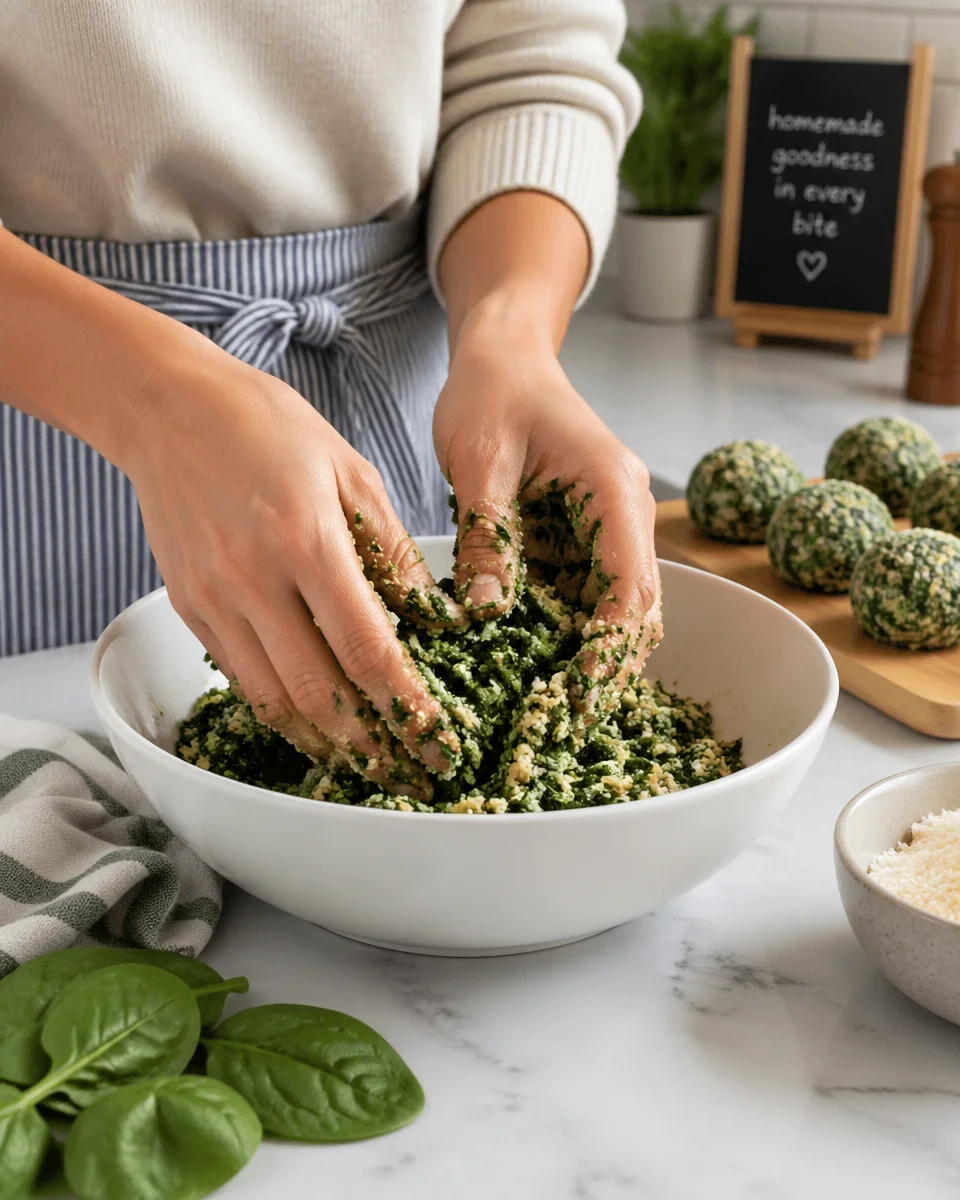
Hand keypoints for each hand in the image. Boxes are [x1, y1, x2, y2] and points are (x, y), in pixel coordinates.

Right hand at [123, 344, 464, 796]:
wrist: (168, 409)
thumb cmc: (268, 426)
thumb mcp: (351, 470)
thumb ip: (390, 548)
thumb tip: (427, 613)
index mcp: (308, 541)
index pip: (366, 648)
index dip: (405, 704)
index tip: (436, 737)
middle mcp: (255, 581)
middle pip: (318, 693)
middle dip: (369, 744)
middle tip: (408, 769)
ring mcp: (215, 600)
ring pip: (273, 701)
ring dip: (323, 743)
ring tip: (365, 764)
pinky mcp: (190, 609)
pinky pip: (241, 678)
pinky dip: (279, 710)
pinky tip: (312, 722)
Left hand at [433, 318, 660, 710]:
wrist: (503, 356)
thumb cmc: (493, 392)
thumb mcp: (480, 461)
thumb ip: (487, 537)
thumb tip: (483, 615)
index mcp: (614, 492)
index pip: (630, 588)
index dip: (607, 649)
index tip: (574, 694)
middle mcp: (626, 517)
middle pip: (634, 611)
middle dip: (603, 668)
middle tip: (558, 725)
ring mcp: (608, 530)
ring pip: (613, 612)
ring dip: (585, 658)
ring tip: (542, 712)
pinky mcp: (582, 539)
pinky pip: (582, 597)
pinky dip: (563, 634)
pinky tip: (526, 667)